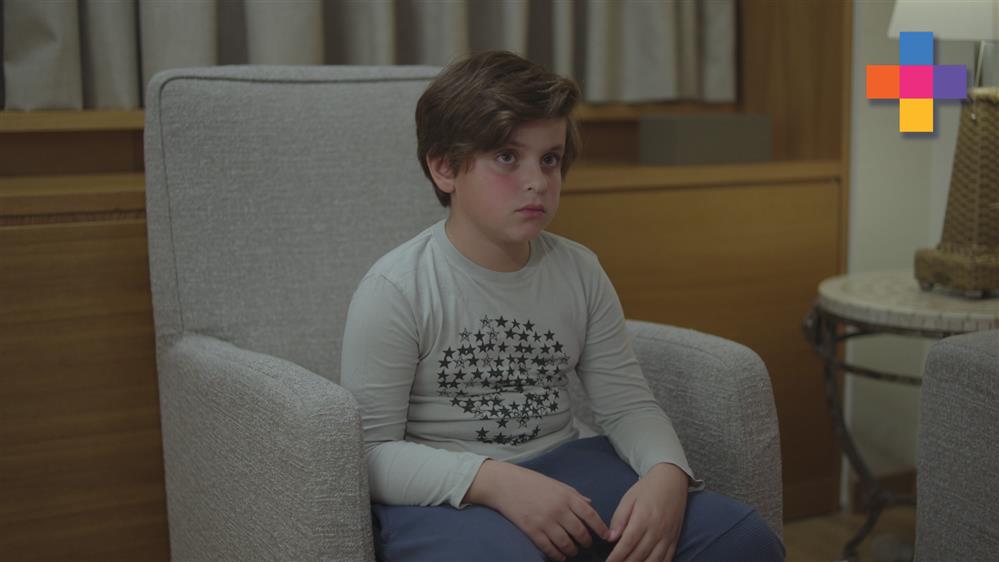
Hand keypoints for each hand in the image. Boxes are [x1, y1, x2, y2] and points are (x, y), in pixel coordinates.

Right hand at [465, 460, 610, 560]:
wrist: (506, 484)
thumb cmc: (533, 482)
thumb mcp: (557, 484)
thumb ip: (575, 496)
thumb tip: (590, 505)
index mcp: (567, 496)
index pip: (590, 515)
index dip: (601, 528)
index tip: (606, 536)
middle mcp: (559, 510)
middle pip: (580, 532)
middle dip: (586, 541)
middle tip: (586, 545)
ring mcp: (546, 521)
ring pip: (567, 543)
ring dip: (572, 550)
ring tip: (573, 551)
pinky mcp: (533, 531)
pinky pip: (550, 549)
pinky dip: (558, 555)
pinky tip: (560, 556)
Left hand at [605, 463, 688, 561]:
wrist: (672, 480)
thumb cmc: (647, 488)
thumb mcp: (629, 498)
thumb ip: (619, 518)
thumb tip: (610, 538)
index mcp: (644, 518)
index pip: (627, 543)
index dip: (616, 556)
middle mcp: (658, 529)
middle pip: (639, 555)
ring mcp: (668, 536)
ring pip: (653, 560)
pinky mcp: (675, 539)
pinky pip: (667, 559)